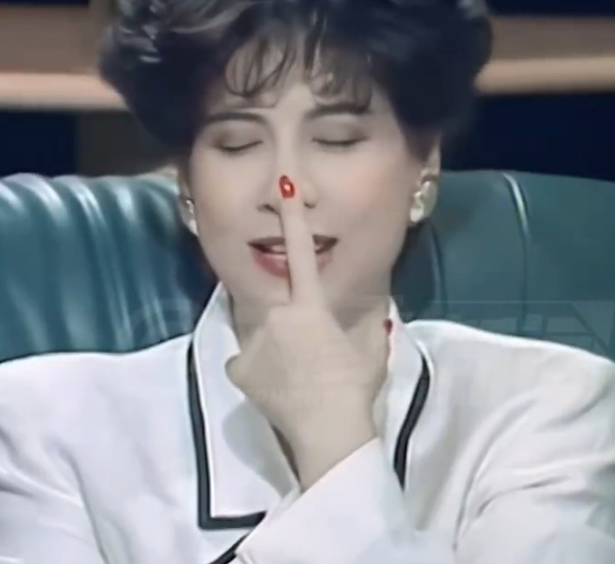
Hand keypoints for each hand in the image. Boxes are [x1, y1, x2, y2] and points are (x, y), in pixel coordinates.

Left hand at [225, 174, 388, 485]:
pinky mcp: (239, 369)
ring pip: (263, 338)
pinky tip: (275, 390)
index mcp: (310, 305)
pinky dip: (258, 373)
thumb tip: (376, 306)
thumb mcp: (370, 348)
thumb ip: (368, 321)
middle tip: (311, 359)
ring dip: (276, 352)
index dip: (293, 219)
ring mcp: (254, 342)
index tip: (284, 185)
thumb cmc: (354, 384)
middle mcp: (276, 314)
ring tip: (296, 379)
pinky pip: (247, 364)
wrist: (329, 430)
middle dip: (292, 326)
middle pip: (280, 308)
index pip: (301, 253)